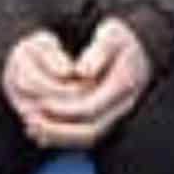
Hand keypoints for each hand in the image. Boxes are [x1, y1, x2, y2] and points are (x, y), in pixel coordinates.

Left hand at [6, 17, 153, 149]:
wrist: (142, 49)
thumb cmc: (121, 39)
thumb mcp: (111, 35)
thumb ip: (98, 52)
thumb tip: (81, 72)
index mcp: (123, 84)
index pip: (91, 107)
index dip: (63, 109)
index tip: (42, 103)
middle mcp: (123, 105)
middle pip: (91, 130)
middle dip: (58, 129)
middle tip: (31, 120)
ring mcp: (118, 114)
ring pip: (89, 137)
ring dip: (59, 137)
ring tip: (32, 128)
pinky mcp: (110, 118)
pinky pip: (88, 136)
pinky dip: (64, 138)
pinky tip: (43, 133)